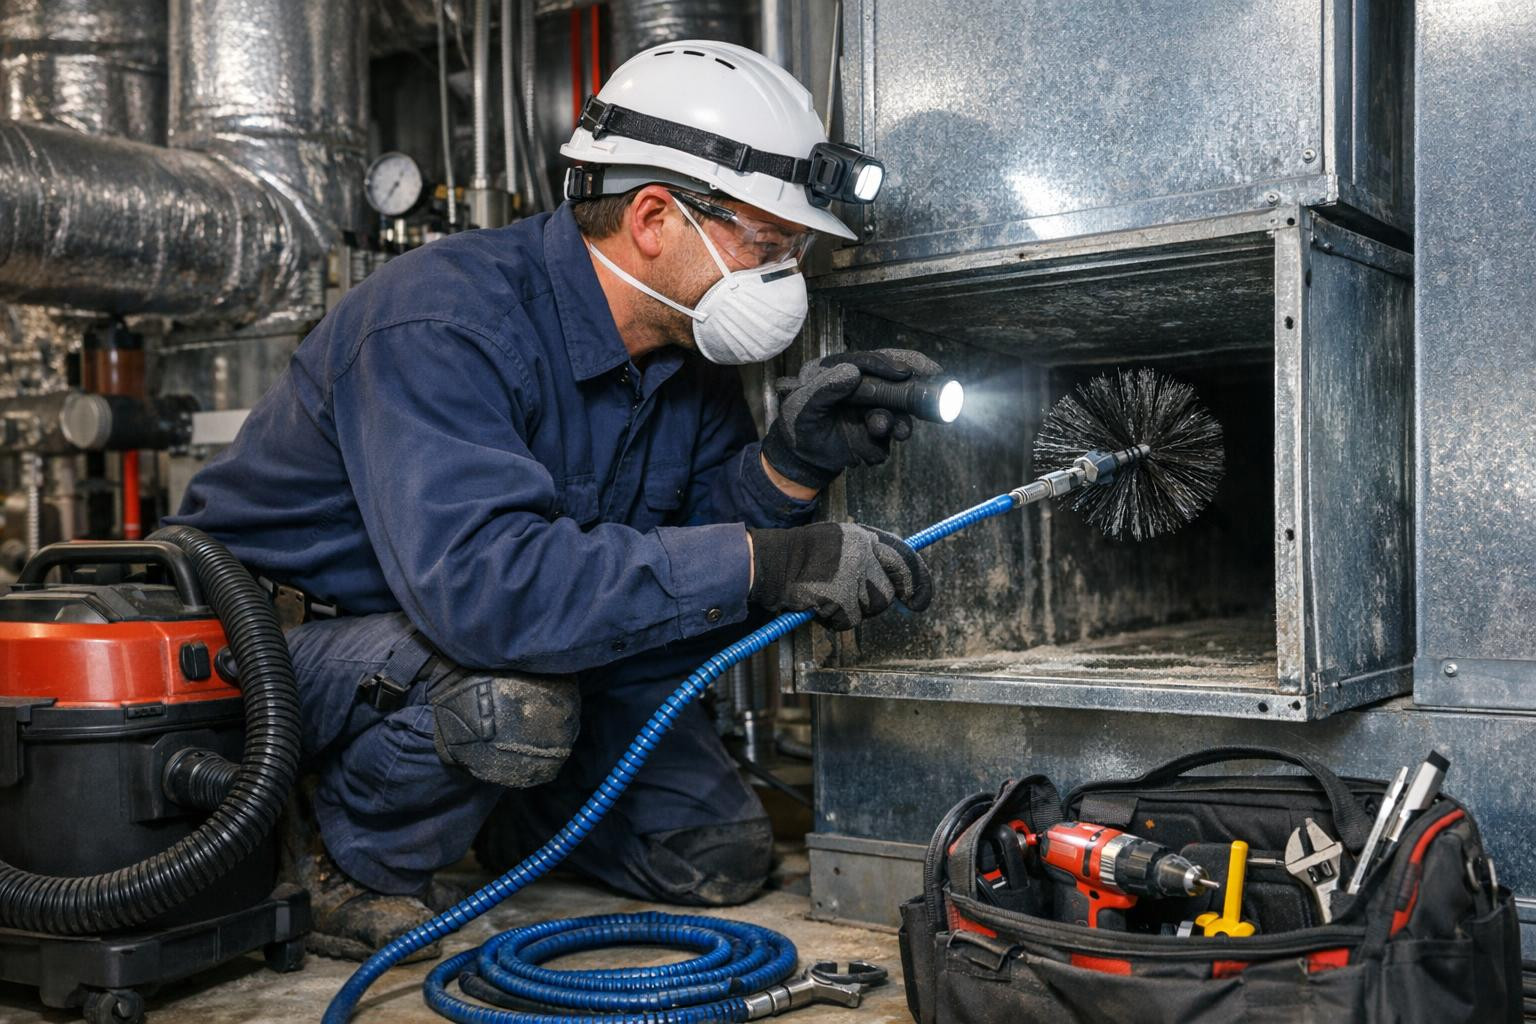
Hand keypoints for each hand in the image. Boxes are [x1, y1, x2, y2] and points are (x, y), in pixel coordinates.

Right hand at [747, 522, 932, 629]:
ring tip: (828, 597)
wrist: (771, 563)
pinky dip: (834, 620)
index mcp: (864, 537)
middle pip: (888, 592)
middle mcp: (862, 553)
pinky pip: (849, 620)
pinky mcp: (840, 596)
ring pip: (870, 608)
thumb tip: (896, 582)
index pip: (905, 559)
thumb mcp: (840, 543)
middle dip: (873, 602)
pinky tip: (818, 606)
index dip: (918, 583)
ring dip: (851, 611)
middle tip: (852, 602)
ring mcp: (852, 575)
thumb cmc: (803, 557)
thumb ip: (867, 556)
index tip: (919, 601)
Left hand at [761, 348, 943, 489]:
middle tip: (934, 386)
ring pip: (897, 412)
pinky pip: (888, 438)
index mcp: (839, 370)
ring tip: (886, 432)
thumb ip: (824, 389)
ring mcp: (871, 408)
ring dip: (897, 423)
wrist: (801, 460)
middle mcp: (860, 386)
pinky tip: (863, 455)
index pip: (868, 362)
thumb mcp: (802, 408)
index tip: (904, 372)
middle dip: (912, 387)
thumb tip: (852, 371)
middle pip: (894, 379)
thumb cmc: (797, 427)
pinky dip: (878, 448)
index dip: (888, 364)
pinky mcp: (877, 430)